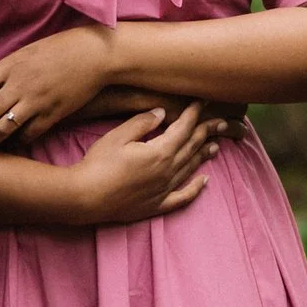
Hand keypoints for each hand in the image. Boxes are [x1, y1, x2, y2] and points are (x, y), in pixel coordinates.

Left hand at [0, 26, 117, 151]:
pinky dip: (20, 140)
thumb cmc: (62, 49)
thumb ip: (9, 70)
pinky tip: (17, 142)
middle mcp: (19, 85)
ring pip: (4, 130)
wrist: (95, 55)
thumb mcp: (28, 52)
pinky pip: (30, 134)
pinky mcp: (53, 114)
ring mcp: (35, 101)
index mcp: (10, 66)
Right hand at [70, 104, 223, 222]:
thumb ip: (142, 123)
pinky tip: (205, 182)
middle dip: (206, 132)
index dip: (194, 114)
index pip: (183, 128)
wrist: (85, 197)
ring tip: (215, 146)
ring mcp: (163, 189)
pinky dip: (196, 189)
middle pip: (192, 147)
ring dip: (203, 156)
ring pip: (190, 169)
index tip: (202, 102)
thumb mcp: (118, 136)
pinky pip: (183, 197)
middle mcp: (167, 171)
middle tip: (220, 122)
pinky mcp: (156, 205)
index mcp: (160, 152)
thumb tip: (162, 113)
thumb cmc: (98, 164)